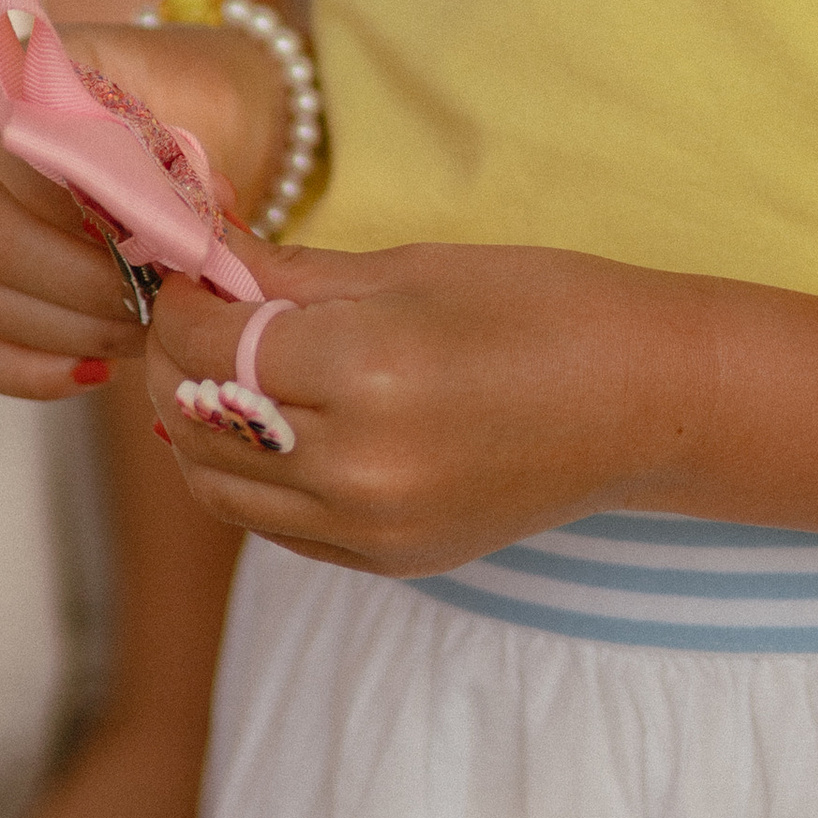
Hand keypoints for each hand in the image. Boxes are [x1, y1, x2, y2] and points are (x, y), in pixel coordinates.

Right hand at [0, 20, 282, 400]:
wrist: (205, 114)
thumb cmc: (200, 99)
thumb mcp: (208, 104)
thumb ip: (192, 154)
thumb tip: (196, 218)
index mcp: (19, 90)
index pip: (19, 156)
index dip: (88, 205)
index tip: (161, 232)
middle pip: (3, 244)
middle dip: (97, 283)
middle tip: (170, 295)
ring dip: (83, 328)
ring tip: (155, 325)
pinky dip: (31, 370)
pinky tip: (95, 371)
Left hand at [142, 235, 693, 575]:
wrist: (641, 404)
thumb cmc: (540, 308)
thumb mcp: (413, 267)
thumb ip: (295, 275)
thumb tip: (206, 256)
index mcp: (365, 368)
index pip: (213, 342)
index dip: (181, 301)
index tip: (184, 268)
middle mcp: (355, 463)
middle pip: (198, 418)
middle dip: (176, 357)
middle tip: (194, 310)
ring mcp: (368, 526)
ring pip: (217, 486)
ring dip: (197, 424)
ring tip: (222, 366)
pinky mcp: (385, 561)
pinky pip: (273, 524)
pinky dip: (247, 473)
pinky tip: (271, 421)